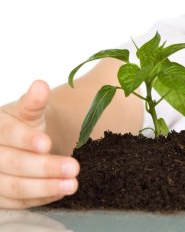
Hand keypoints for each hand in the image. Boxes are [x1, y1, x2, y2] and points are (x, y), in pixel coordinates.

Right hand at [0, 80, 78, 208]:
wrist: (22, 144)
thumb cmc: (24, 125)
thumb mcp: (29, 111)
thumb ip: (34, 102)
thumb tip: (40, 85)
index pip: (7, 133)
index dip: (26, 139)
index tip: (47, 144)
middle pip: (13, 163)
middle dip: (45, 167)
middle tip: (74, 168)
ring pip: (14, 187)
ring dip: (45, 187)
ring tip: (73, 184)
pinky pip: (18, 202)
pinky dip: (41, 198)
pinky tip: (62, 191)